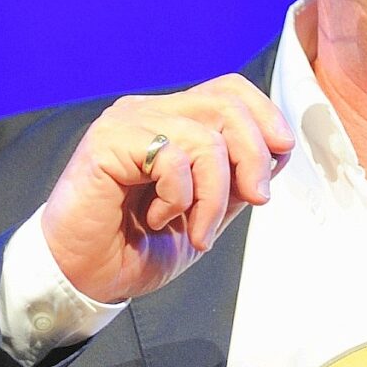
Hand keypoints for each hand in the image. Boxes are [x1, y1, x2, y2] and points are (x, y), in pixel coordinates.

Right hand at [39, 75, 293, 304]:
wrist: (85, 277)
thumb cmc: (136, 247)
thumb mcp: (206, 214)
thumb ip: (235, 181)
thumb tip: (275, 153)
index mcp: (172, 120)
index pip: (230, 89)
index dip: (265, 115)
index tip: (280, 157)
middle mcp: (150, 112)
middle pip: (226, 104)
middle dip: (254, 157)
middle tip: (256, 200)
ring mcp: (127, 123)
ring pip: (206, 137)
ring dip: (214, 196)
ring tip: (197, 231)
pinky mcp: (108, 142)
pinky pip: (172, 158)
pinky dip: (179, 198)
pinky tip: (158, 219)